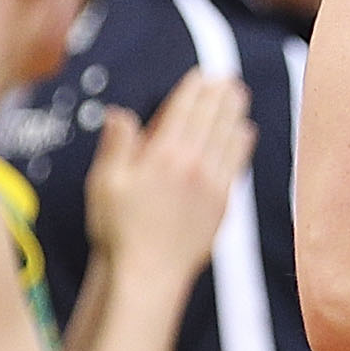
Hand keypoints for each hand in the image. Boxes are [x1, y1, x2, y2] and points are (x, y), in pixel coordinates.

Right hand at [86, 68, 253, 281]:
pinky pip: (236, 164)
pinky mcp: (222, 205)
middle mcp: (192, 165)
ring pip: (228, 138)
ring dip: (234, 113)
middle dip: (218, 96)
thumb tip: (121, 113)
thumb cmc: (118, 230)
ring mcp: (211, 185)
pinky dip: (241, 144)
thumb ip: (117, 145)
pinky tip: (245, 133)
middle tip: (226, 79)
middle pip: (210, 120)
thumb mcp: (105, 183)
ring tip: (239, 95)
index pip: (183, 112)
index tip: (200, 76)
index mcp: (162, 155)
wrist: (148, 274)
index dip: (193, 90)